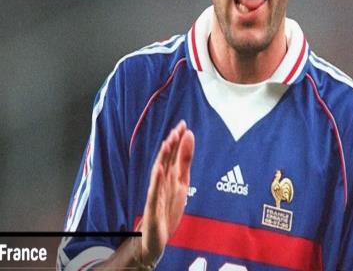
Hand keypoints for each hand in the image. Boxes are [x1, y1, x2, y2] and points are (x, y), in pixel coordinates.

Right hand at [139, 120, 194, 265]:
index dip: (178, 140)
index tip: (183, 124)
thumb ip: (184, 160)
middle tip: (177, 129)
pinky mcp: (153, 208)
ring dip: (162, 158)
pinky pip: (154, 193)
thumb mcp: (181, 182)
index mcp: (169, 176)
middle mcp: (161, 182)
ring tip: (168, 143)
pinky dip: (156, 181)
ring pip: (159, 173)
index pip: (173, 155)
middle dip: (171, 145)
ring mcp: (156, 195)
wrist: (154, 239)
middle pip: (165, 160)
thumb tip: (189, 136)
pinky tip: (158, 170)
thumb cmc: (167, 208)